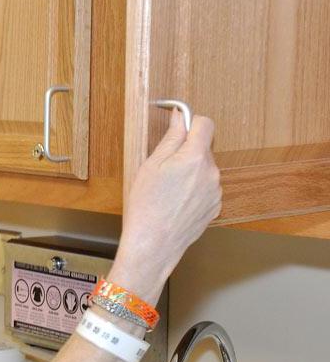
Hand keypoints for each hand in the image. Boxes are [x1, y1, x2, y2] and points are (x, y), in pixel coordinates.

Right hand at [113, 110, 221, 297]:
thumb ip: (171, 138)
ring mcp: (216, 191)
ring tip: (168, 190)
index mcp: (195, 157)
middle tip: (163, 168)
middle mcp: (212, 172)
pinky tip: (176, 202)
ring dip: (190, 173)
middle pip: (204, 148)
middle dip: (187, 152)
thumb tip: (180, 118)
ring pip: (205, 170)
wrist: (154, 243)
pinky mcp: (215, 207)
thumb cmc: (147, 205)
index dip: (190, 122)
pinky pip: (206, 188)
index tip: (179, 127)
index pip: (205, 123)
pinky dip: (194, 190)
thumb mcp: (151, 165)